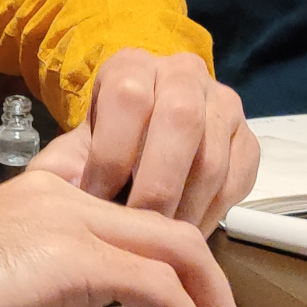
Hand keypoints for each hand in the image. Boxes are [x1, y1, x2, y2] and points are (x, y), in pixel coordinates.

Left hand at [22, 49, 256, 228]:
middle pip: (181, 122)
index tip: (97, 199)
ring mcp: (223, 105)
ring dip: (185, 208)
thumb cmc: (102, 152)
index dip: (112, 154)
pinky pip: (236, 181)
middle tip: (137, 227)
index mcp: (133, 66)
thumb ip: (59, 172)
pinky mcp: (247, 140)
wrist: (140, 148)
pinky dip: (210, 214)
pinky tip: (185, 232)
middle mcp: (183, 74)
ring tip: (158, 239)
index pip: (129, 98)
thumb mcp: (71, 153)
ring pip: (213, 158)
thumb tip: (64, 197)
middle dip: (156, 185)